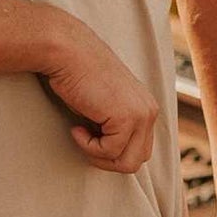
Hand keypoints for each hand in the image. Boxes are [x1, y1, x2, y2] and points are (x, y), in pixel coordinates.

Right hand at [39, 18, 158, 173]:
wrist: (67, 53)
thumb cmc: (77, 76)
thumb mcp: (103, 105)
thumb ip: (114, 126)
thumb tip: (110, 153)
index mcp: (146, 107)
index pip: (139, 149)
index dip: (112, 151)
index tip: (90, 136)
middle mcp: (149, 111)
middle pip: (137, 159)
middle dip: (107, 159)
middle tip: (84, 142)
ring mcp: (141, 114)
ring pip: (127, 163)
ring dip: (98, 155)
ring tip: (80, 135)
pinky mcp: (127, 117)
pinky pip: (109, 151)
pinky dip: (88, 146)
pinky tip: (76, 127)